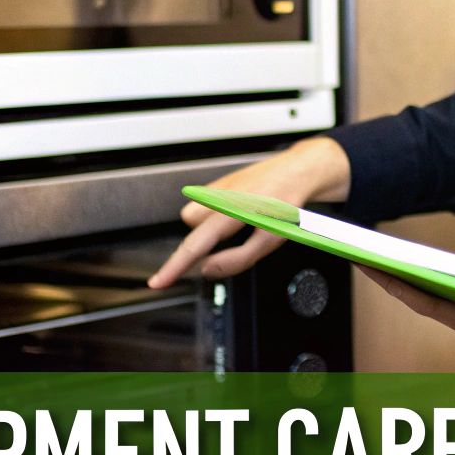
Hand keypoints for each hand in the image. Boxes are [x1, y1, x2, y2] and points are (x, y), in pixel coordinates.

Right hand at [147, 137, 350, 287]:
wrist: (297, 171)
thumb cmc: (287, 205)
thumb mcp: (272, 239)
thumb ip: (239, 259)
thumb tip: (208, 270)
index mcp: (232, 210)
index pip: (196, 244)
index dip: (174, 267)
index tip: (158, 282)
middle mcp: (218, 194)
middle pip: (191, 231)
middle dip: (203, 243)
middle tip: (232, 241)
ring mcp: (215, 186)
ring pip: (195, 218)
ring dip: (209, 228)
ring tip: (237, 223)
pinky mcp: (217, 182)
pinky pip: (203, 207)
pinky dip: (214, 215)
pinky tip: (237, 211)